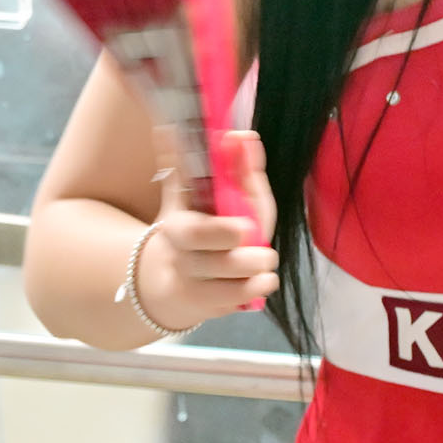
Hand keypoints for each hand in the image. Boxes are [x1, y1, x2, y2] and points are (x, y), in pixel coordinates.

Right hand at [135, 126, 279, 329]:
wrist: (183, 276)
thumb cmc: (215, 225)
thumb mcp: (227, 193)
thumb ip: (238, 166)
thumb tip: (244, 134)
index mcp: (178, 222)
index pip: (193, 230)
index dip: (219, 231)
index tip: (246, 228)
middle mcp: (180, 255)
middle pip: (216, 264)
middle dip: (246, 256)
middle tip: (262, 248)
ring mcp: (191, 284)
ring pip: (232, 285)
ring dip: (258, 271)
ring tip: (264, 260)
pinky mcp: (205, 308)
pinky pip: (239, 303)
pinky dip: (258, 289)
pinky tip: (261, 280)